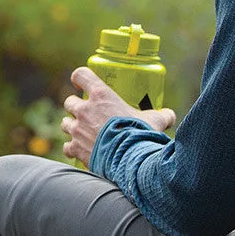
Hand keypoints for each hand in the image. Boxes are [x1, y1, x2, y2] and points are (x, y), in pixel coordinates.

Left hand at [61, 67, 175, 168]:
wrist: (130, 160)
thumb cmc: (141, 135)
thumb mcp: (155, 121)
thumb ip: (162, 115)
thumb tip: (169, 115)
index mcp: (101, 96)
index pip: (81, 75)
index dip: (80, 77)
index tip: (82, 83)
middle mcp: (85, 110)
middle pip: (69, 101)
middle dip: (76, 106)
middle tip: (88, 114)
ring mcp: (77, 129)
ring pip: (65, 123)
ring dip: (72, 126)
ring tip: (84, 133)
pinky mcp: (75, 148)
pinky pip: (67, 146)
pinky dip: (72, 149)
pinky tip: (81, 151)